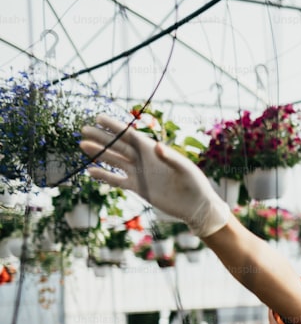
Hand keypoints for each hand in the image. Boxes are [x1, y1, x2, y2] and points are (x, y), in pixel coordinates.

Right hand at [79, 114, 230, 237]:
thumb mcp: (185, 170)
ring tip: (82, 145)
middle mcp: (144, 160)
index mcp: (153, 151)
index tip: (99, 117)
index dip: (115, 127)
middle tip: (83, 129)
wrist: (195, 206)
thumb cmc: (195, 184)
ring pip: (114, 161)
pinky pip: (117, 180)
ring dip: (99, 154)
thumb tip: (157, 146)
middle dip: (101, 137)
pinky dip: (104, 176)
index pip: (130, 135)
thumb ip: (170, 158)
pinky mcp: (137, 187)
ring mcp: (139, 173)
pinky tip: (90, 171)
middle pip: (118, 146)